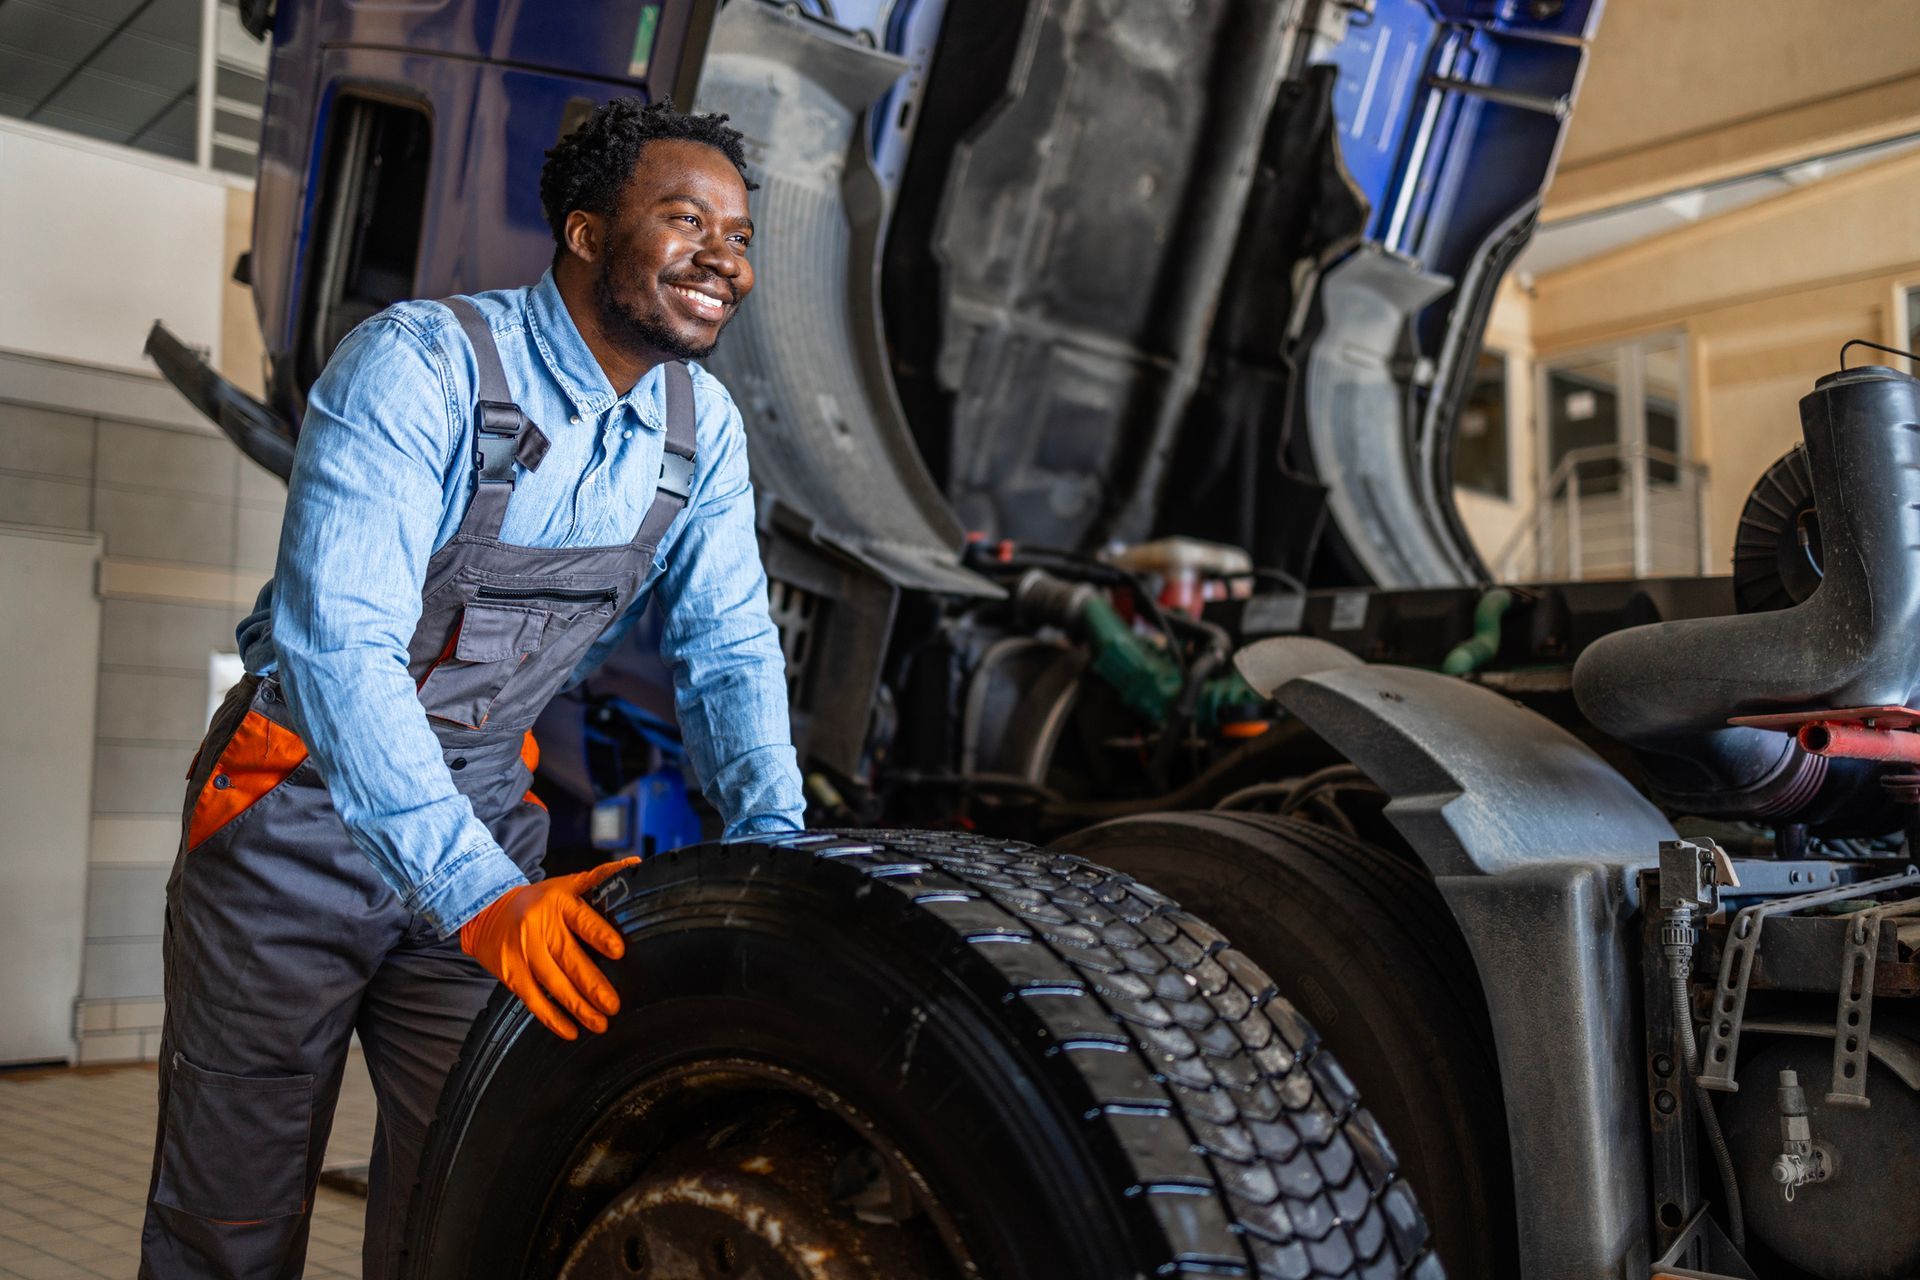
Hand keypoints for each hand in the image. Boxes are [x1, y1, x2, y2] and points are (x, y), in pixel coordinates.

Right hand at [459, 857, 641, 1038]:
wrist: (486, 911)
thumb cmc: (538, 900)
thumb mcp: (567, 883)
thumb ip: (600, 877)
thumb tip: (636, 864)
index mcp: (558, 902)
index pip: (582, 919)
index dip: (599, 935)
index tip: (618, 951)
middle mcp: (539, 926)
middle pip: (568, 957)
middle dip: (592, 984)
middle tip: (613, 1004)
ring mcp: (523, 952)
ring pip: (552, 983)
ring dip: (577, 1006)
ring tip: (600, 1023)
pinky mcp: (511, 973)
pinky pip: (533, 999)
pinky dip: (551, 1017)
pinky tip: (570, 1030)